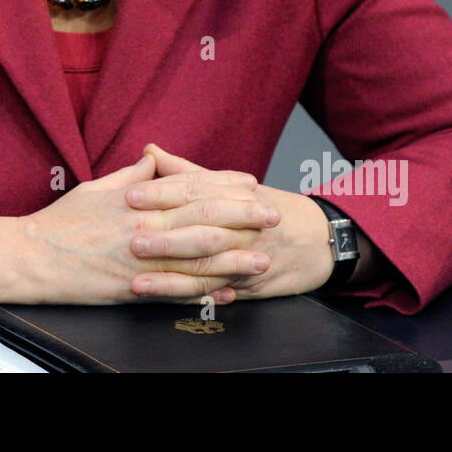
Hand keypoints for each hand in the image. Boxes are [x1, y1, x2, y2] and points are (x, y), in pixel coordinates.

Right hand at [17, 152, 275, 304]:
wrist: (31, 257)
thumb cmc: (60, 221)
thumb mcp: (96, 187)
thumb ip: (131, 175)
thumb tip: (153, 159)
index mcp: (136, 200)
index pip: (190, 187)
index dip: (223, 184)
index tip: (250, 183)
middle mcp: (143, 228)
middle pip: (203, 220)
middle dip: (242, 217)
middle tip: (273, 215)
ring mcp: (141, 262)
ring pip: (196, 259)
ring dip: (234, 258)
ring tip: (263, 258)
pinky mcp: (133, 290)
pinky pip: (176, 293)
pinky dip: (204, 293)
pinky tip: (227, 293)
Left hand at [130, 144, 335, 301]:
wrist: (320, 239)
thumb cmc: (265, 208)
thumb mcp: (230, 186)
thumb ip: (185, 172)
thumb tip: (149, 151)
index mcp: (235, 193)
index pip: (196, 190)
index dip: (162, 193)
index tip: (130, 195)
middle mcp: (243, 223)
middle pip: (202, 227)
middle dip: (165, 236)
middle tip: (131, 238)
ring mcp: (248, 255)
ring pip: (207, 266)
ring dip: (171, 276)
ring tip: (137, 281)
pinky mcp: (251, 284)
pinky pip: (217, 291)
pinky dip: (191, 297)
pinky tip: (165, 301)